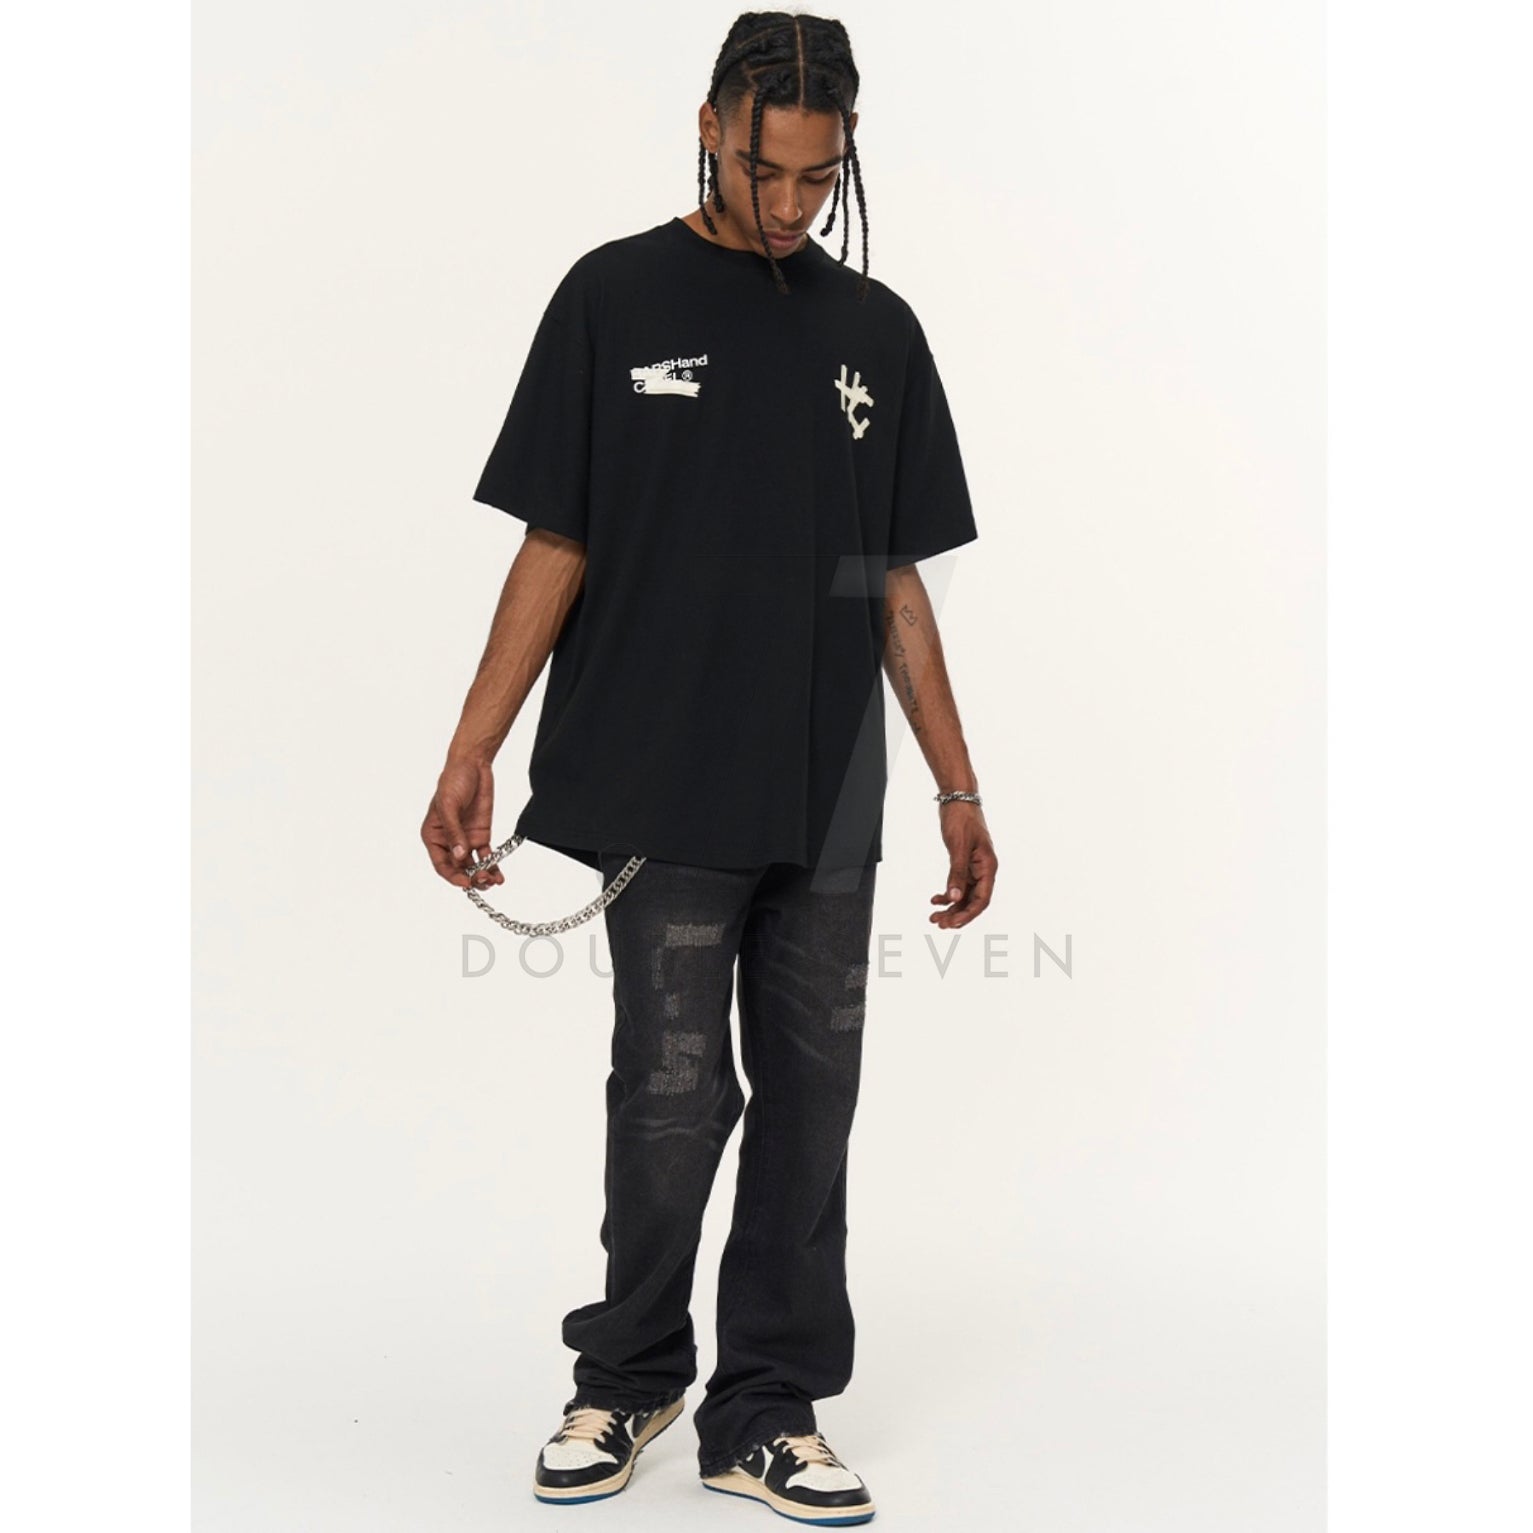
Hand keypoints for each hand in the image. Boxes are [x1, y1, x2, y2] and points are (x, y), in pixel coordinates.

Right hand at [421, 756, 502, 889]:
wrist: (473, 765)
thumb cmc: (453, 781)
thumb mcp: (449, 805)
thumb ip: (454, 832)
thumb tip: (459, 855)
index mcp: (433, 836)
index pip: (441, 863)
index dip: (452, 876)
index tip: (465, 882)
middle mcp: (449, 842)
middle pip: (458, 868)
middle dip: (470, 878)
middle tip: (483, 882)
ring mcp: (465, 840)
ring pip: (472, 866)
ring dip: (482, 876)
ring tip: (493, 881)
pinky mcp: (481, 835)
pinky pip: (486, 857)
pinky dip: (492, 867)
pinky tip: (499, 876)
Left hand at [930, 802, 996, 928]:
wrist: (957, 799)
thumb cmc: (962, 819)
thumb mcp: (958, 847)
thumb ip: (957, 873)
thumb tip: (954, 897)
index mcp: (988, 866)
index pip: (982, 899)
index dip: (967, 914)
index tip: (952, 924)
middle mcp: (984, 870)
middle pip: (973, 900)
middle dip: (957, 914)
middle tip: (938, 923)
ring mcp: (974, 867)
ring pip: (964, 894)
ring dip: (950, 907)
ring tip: (934, 916)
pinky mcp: (964, 863)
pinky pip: (958, 884)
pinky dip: (947, 893)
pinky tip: (935, 899)